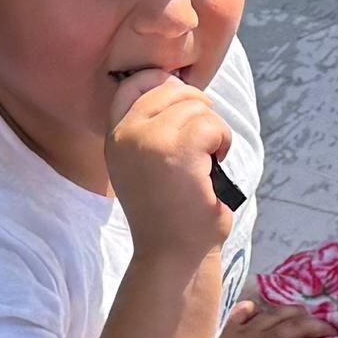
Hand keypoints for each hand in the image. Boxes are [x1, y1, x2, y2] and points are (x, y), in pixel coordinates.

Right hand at [104, 69, 240, 259]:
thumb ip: (151, 127)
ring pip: (197, 107)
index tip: (185, 106)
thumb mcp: (145, 163)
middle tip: (204, 143)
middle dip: (197, 108)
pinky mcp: (177, 151)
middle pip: (170, 88)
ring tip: (207, 161)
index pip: (132, 84)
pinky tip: (216, 166)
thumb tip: (179, 83)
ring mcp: (148, 141)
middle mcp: (125, 136)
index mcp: (114, 138)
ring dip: (213, 131)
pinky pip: (212, 125)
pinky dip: (223, 142)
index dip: (163, 83)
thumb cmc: (170, 210)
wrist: (173, 254)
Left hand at [215, 293, 337, 337]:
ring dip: (297, 313)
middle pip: (299, 327)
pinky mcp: (230, 325)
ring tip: (309, 315)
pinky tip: (260, 309)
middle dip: (320, 327)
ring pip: (279, 314)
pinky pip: (246, 311)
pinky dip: (255, 308)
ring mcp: (248, 329)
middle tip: (334, 332)